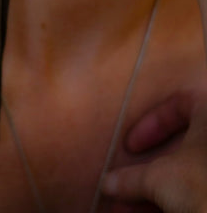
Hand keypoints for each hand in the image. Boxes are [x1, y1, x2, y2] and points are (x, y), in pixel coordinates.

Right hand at [102, 91, 206, 212]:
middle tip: (127, 191)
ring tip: (130, 210)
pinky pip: (202, 190)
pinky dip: (180, 200)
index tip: (132, 148)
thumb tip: (108, 183)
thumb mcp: (159, 178)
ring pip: (193, 174)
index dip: (152, 125)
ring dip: (159, 192)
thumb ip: (131, 177)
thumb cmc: (203, 184)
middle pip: (184, 148)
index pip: (180, 103)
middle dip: (150, 173)